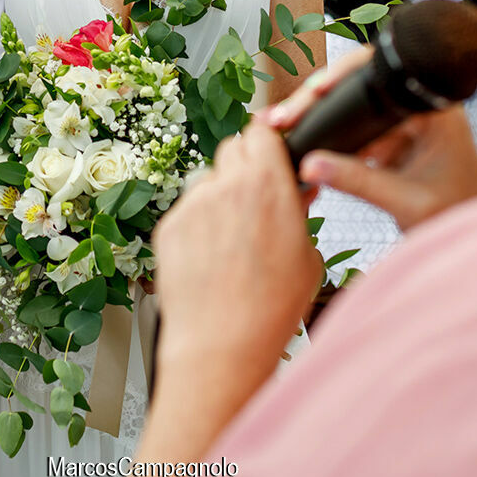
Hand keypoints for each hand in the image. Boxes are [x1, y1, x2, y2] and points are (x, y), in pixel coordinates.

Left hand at [152, 124, 320, 382]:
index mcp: (268, 184)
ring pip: (207, 180)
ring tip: (233, 239)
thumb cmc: (270, 308)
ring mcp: (193, 204)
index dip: (268, 141)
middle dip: (245, 165)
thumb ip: (300, 213)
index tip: (272, 153)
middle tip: (256, 196)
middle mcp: (227, 185)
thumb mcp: (308, 256)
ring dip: (220, 196)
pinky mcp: (168, 225)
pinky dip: (198, 224)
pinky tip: (211, 258)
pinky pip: (187, 210)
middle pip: (231, 147)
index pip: (261, 131)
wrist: (221, 345)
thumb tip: (299, 193)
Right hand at [263, 46, 476, 230]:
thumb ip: (357, 182)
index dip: (345, 75)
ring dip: (320, 118)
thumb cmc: (458, 219)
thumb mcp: (405, 201)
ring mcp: (404, 128)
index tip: (315, 89)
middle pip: (361, 89)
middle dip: (319, 100)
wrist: (470, 245)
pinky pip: (354, 134)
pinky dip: (329, 141)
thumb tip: (310, 166)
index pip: (385, 75)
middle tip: (285, 115)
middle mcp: (420, 112)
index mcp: (436, 112)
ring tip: (286, 125)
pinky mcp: (392, 146)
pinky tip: (303, 142)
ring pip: (353, 111)